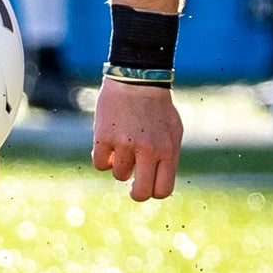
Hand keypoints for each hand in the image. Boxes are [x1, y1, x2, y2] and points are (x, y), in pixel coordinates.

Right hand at [92, 74, 182, 201]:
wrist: (137, 79)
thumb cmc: (158, 107)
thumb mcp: (173, 131)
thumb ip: (167, 157)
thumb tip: (156, 182)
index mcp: (168, 150)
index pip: (163, 190)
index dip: (154, 191)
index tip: (148, 184)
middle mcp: (148, 150)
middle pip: (140, 192)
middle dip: (135, 193)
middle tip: (131, 183)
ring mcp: (125, 144)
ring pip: (118, 175)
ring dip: (119, 165)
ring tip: (124, 145)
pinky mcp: (104, 137)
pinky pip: (100, 164)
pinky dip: (103, 157)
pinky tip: (109, 144)